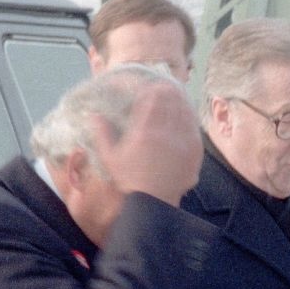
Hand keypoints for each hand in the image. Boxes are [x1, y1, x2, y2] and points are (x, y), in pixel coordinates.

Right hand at [93, 82, 201, 204]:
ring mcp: (182, 141)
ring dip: (180, 101)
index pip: (151, 100)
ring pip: (184, 112)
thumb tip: (95, 115)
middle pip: (170, 101)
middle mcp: (165, 132)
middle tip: (165, 86)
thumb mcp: (110, 157)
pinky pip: (194, 128)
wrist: (153, 202)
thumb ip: (102, 134)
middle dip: (167, 91)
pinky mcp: (195, 151)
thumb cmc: (129, 180)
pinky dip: (190, 118)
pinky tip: (187, 115)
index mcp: (144, 131)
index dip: (152, 89)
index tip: (150, 86)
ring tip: (176, 95)